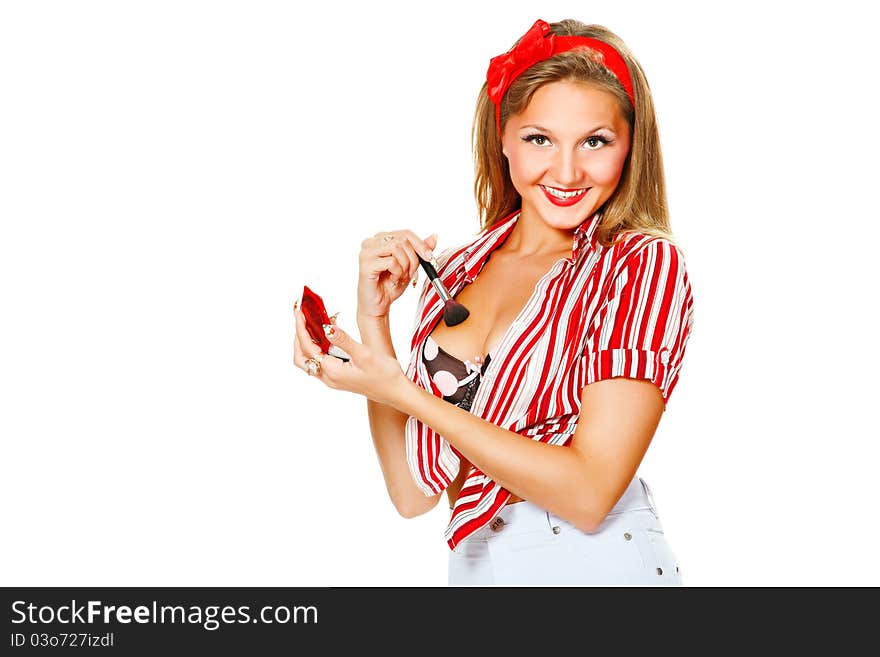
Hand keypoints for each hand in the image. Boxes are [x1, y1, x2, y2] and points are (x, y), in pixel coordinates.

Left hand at [293, 302, 408, 406]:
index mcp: (332, 371)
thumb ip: (343, 340)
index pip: (308, 347)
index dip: (301, 328)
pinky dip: (315, 348)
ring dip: (304, 343)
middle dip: (298, 336)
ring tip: (310, 325)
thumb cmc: (384, 374)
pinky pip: (319, 362)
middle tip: (301, 317)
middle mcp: (328, 377)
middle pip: (301, 357)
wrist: (394, 392)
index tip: (299, 312)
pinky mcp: (338, 377)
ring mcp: (332, 379)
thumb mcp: (364, 354)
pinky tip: (324, 337)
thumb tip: (326, 327)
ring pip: (308, 361)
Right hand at [357, 230, 436, 320]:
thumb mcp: (410, 266)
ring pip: (396, 248)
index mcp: (381, 239)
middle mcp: (371, 242)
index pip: (405, 234)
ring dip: (405, 266)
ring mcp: (366, 252)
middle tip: (411, 273)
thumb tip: (433, 237)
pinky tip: (392, 279)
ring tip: (400, 277)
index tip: (429, 257)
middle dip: (413, 259)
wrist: (378, 306)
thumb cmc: (390, 286)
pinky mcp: (366, 264)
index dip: (421, 245)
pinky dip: (397, 272)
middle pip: (402, 240)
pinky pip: (391, 261)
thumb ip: (419, 251)